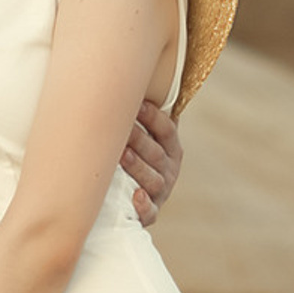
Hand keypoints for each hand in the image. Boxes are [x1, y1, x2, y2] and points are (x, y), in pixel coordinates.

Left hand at [122, 99, 182, 226]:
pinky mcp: (149, 214)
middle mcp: (169, 170)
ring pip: (152, 179)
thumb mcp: (142, 139)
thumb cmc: (131, 159)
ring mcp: (160, 192)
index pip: (167, 130)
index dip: (154, 118)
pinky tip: (136, 196)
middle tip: (123, 128)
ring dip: (138, 167)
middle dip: (140, 140)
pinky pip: (149, 212)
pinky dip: (143, 205)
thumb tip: (136, 79)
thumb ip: (140, 117)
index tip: (139, 104)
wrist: (127, 201)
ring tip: (122, 155)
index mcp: (171, 149)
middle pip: (157, 154)